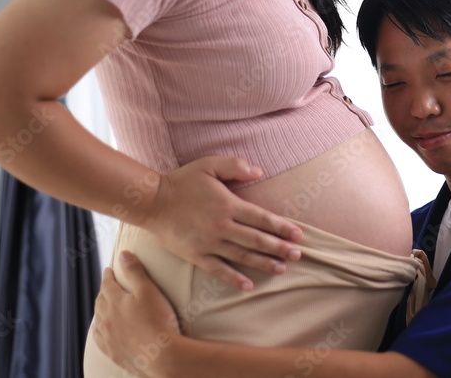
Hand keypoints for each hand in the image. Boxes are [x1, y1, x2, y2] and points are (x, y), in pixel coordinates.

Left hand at [93, 252, 180, 377]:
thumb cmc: (158, 320)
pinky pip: (99, 338)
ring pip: (99, 318)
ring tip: (104, 304)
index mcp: (114, 300)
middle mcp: (106, 318)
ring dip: (101, 309)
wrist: (161, 356)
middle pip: (101, 300)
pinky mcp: (112, 351)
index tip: (109, 269)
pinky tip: (100, 329)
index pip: (107, 283)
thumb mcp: (148, 290)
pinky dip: (98, 330)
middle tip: (108, 285)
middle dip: (104, 290)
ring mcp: (108, 336)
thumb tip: (122, 254)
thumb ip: (134, 271)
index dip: (108, 275)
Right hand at [140, 156, 302, 289]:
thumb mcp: (209, 165)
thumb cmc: (182, 181)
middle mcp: (222, 226)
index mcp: (228, 204)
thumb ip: (235, 166)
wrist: (152, 202)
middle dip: (279, 248)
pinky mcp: (196, 255)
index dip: (282, 227)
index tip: (298, 235)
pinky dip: (234, 279)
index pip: (261, 218)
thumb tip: (259, 172)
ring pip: (242, 256)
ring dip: (263, 263)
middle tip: (298, 255)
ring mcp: (209, 243)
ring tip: (281, 269)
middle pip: (257, 240)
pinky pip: (218, 270)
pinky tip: (248, 286)